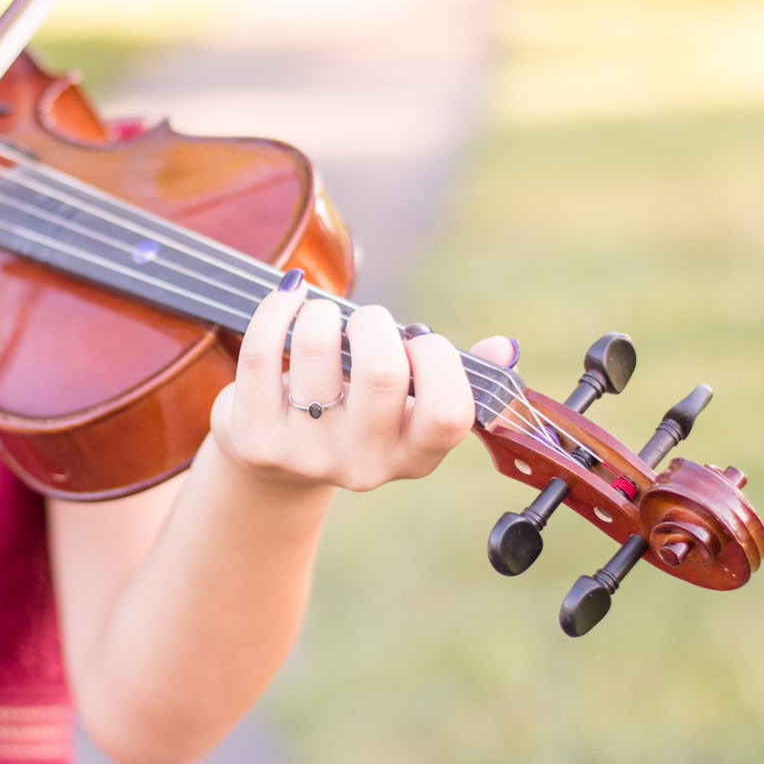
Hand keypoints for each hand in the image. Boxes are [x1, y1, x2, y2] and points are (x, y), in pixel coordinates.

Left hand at [210, 270, 515, 492]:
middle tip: (366, 321)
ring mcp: (308, 455)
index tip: (418, 342)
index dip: (438, 361)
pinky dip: (278, 308)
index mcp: (414, 456)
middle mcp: (365, 465)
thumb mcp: (408, 405)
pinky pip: (262, 353)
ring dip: (323, 312)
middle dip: (376, 322)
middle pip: (383, 373)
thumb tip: (506, 347)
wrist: (275, 465)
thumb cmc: (356, 414)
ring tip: (323, 316)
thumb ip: (457, 375)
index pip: (449, 414)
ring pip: (319, 349)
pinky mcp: (257, 439)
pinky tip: (290, 299)